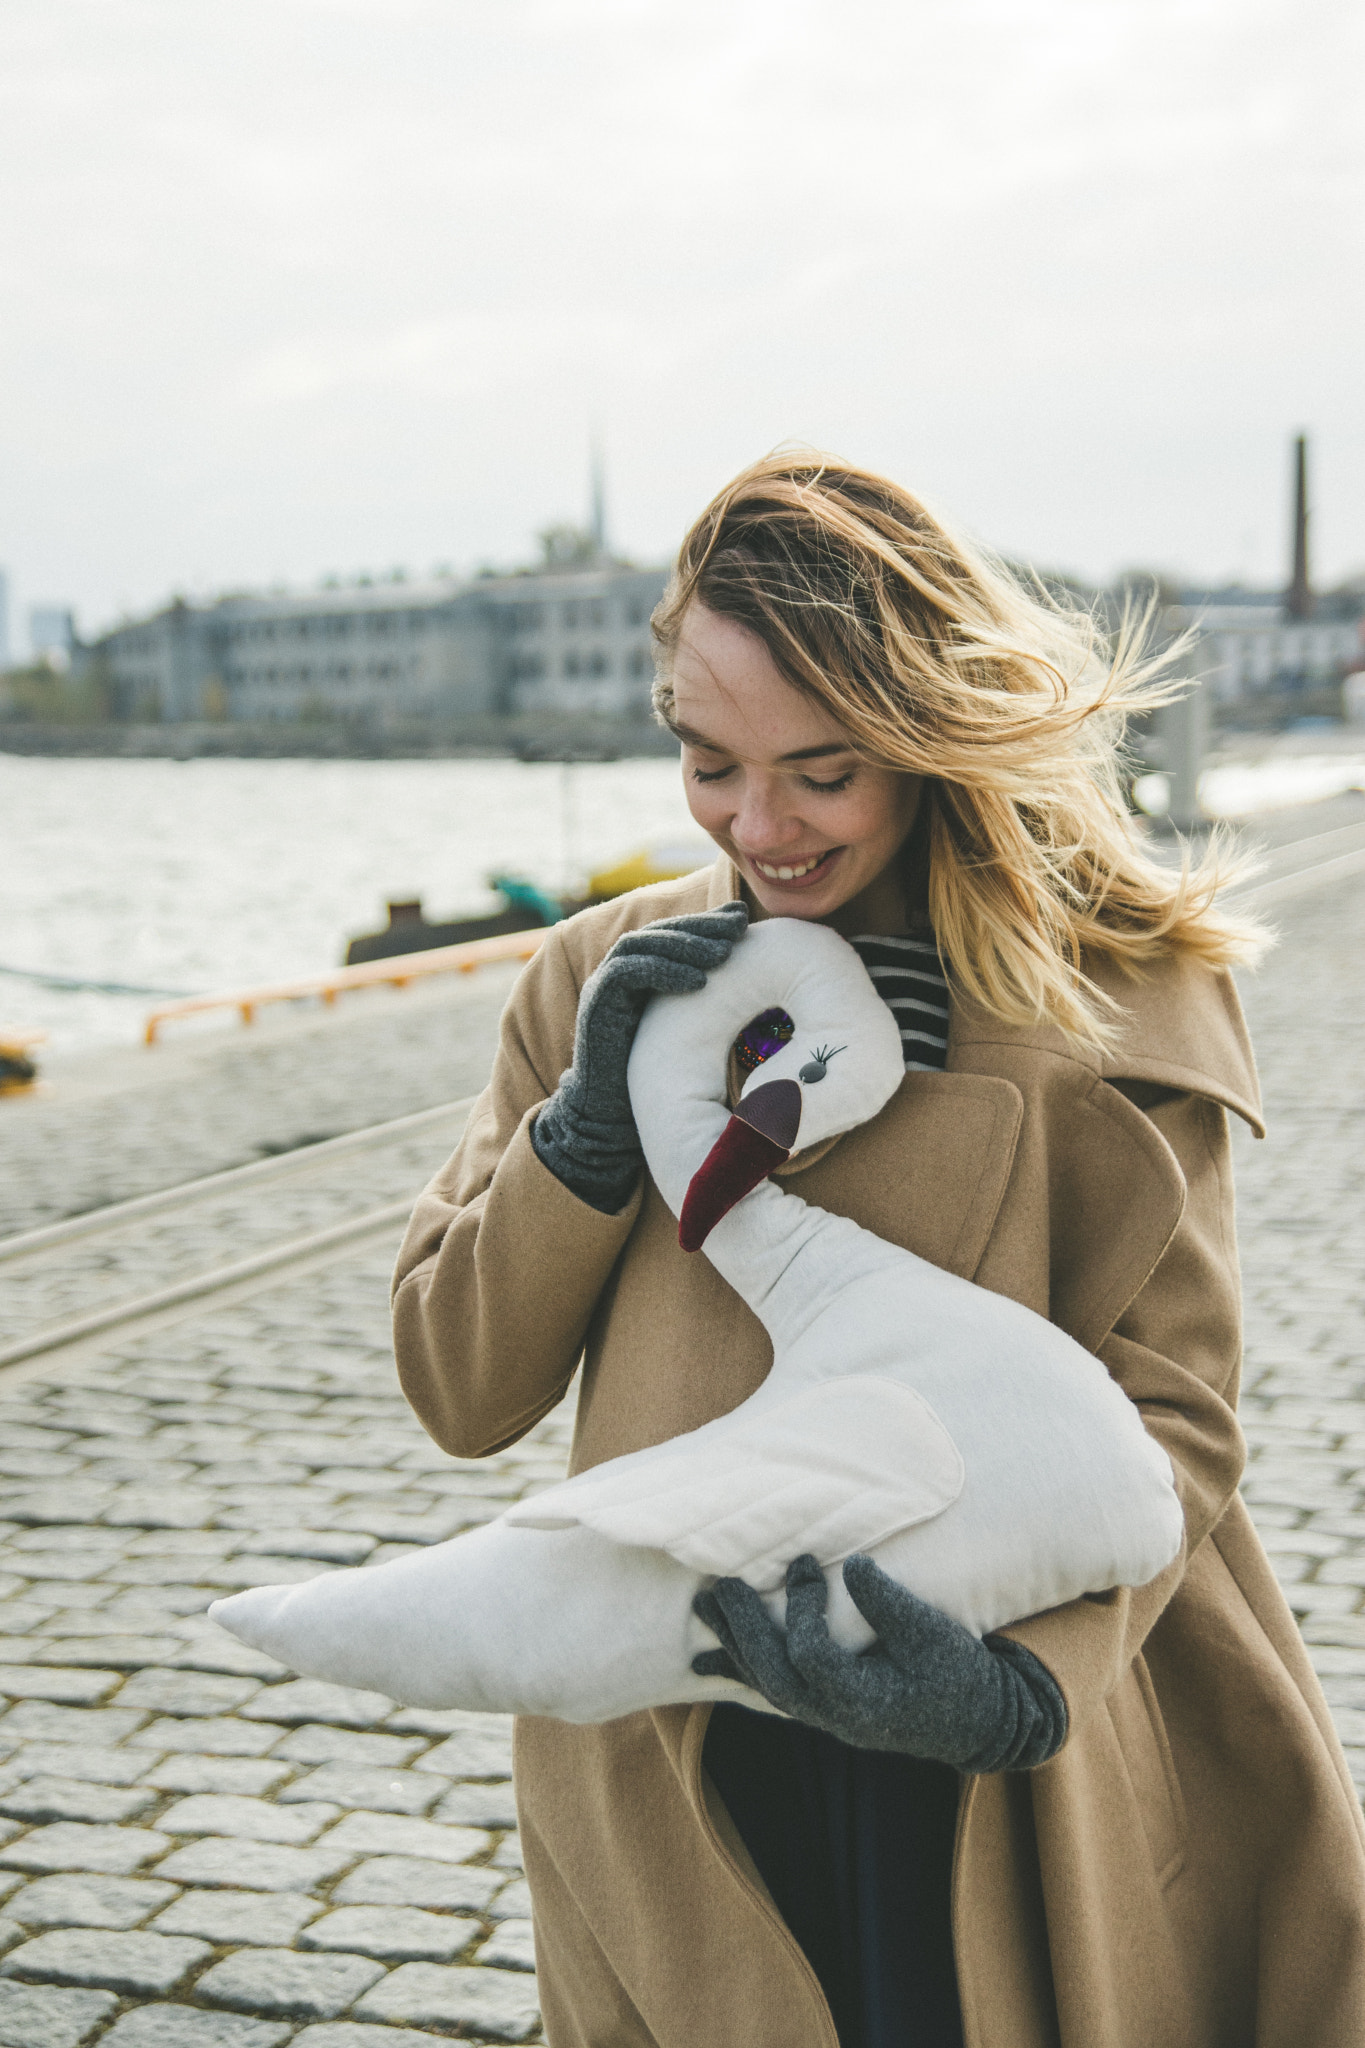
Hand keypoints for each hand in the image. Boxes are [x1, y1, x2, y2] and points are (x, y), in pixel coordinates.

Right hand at [532, 902, 748, 1212]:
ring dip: (684, 944)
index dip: (707, 921)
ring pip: (642, 944)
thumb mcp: (690, 1033)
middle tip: (738, 926)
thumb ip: (711, 1007)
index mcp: (643, 972)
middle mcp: (620, 972)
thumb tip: (762, 994)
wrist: (608, 1116)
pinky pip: (625, 973)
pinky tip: (698, 982)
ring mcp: (604, 986)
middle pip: (660, 931)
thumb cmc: (656, 1077)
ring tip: (724, 954)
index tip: (743, 917)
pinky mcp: (595, 1005)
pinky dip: (662, 971)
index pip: (675, 932)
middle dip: (701, 926)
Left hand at [693, 1552, 1066, 1772]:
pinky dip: (743, 1669)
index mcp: (864, 1701)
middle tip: (719, 1585)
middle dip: (742, 1629)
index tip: (802, 1562)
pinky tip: (713, 1657)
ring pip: (767, 1686)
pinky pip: (774, 1692)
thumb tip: (851, 1564)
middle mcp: (836, 1716)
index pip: (811, 1656)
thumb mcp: (934, 1636)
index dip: (801, 1608)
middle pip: (773, 1676)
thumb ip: (891, 1604)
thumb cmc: (962, 1676)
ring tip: (703, 1609)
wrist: (981, 1723)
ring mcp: (828, 1717)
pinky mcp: (827, 1708)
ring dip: (733, 1646)